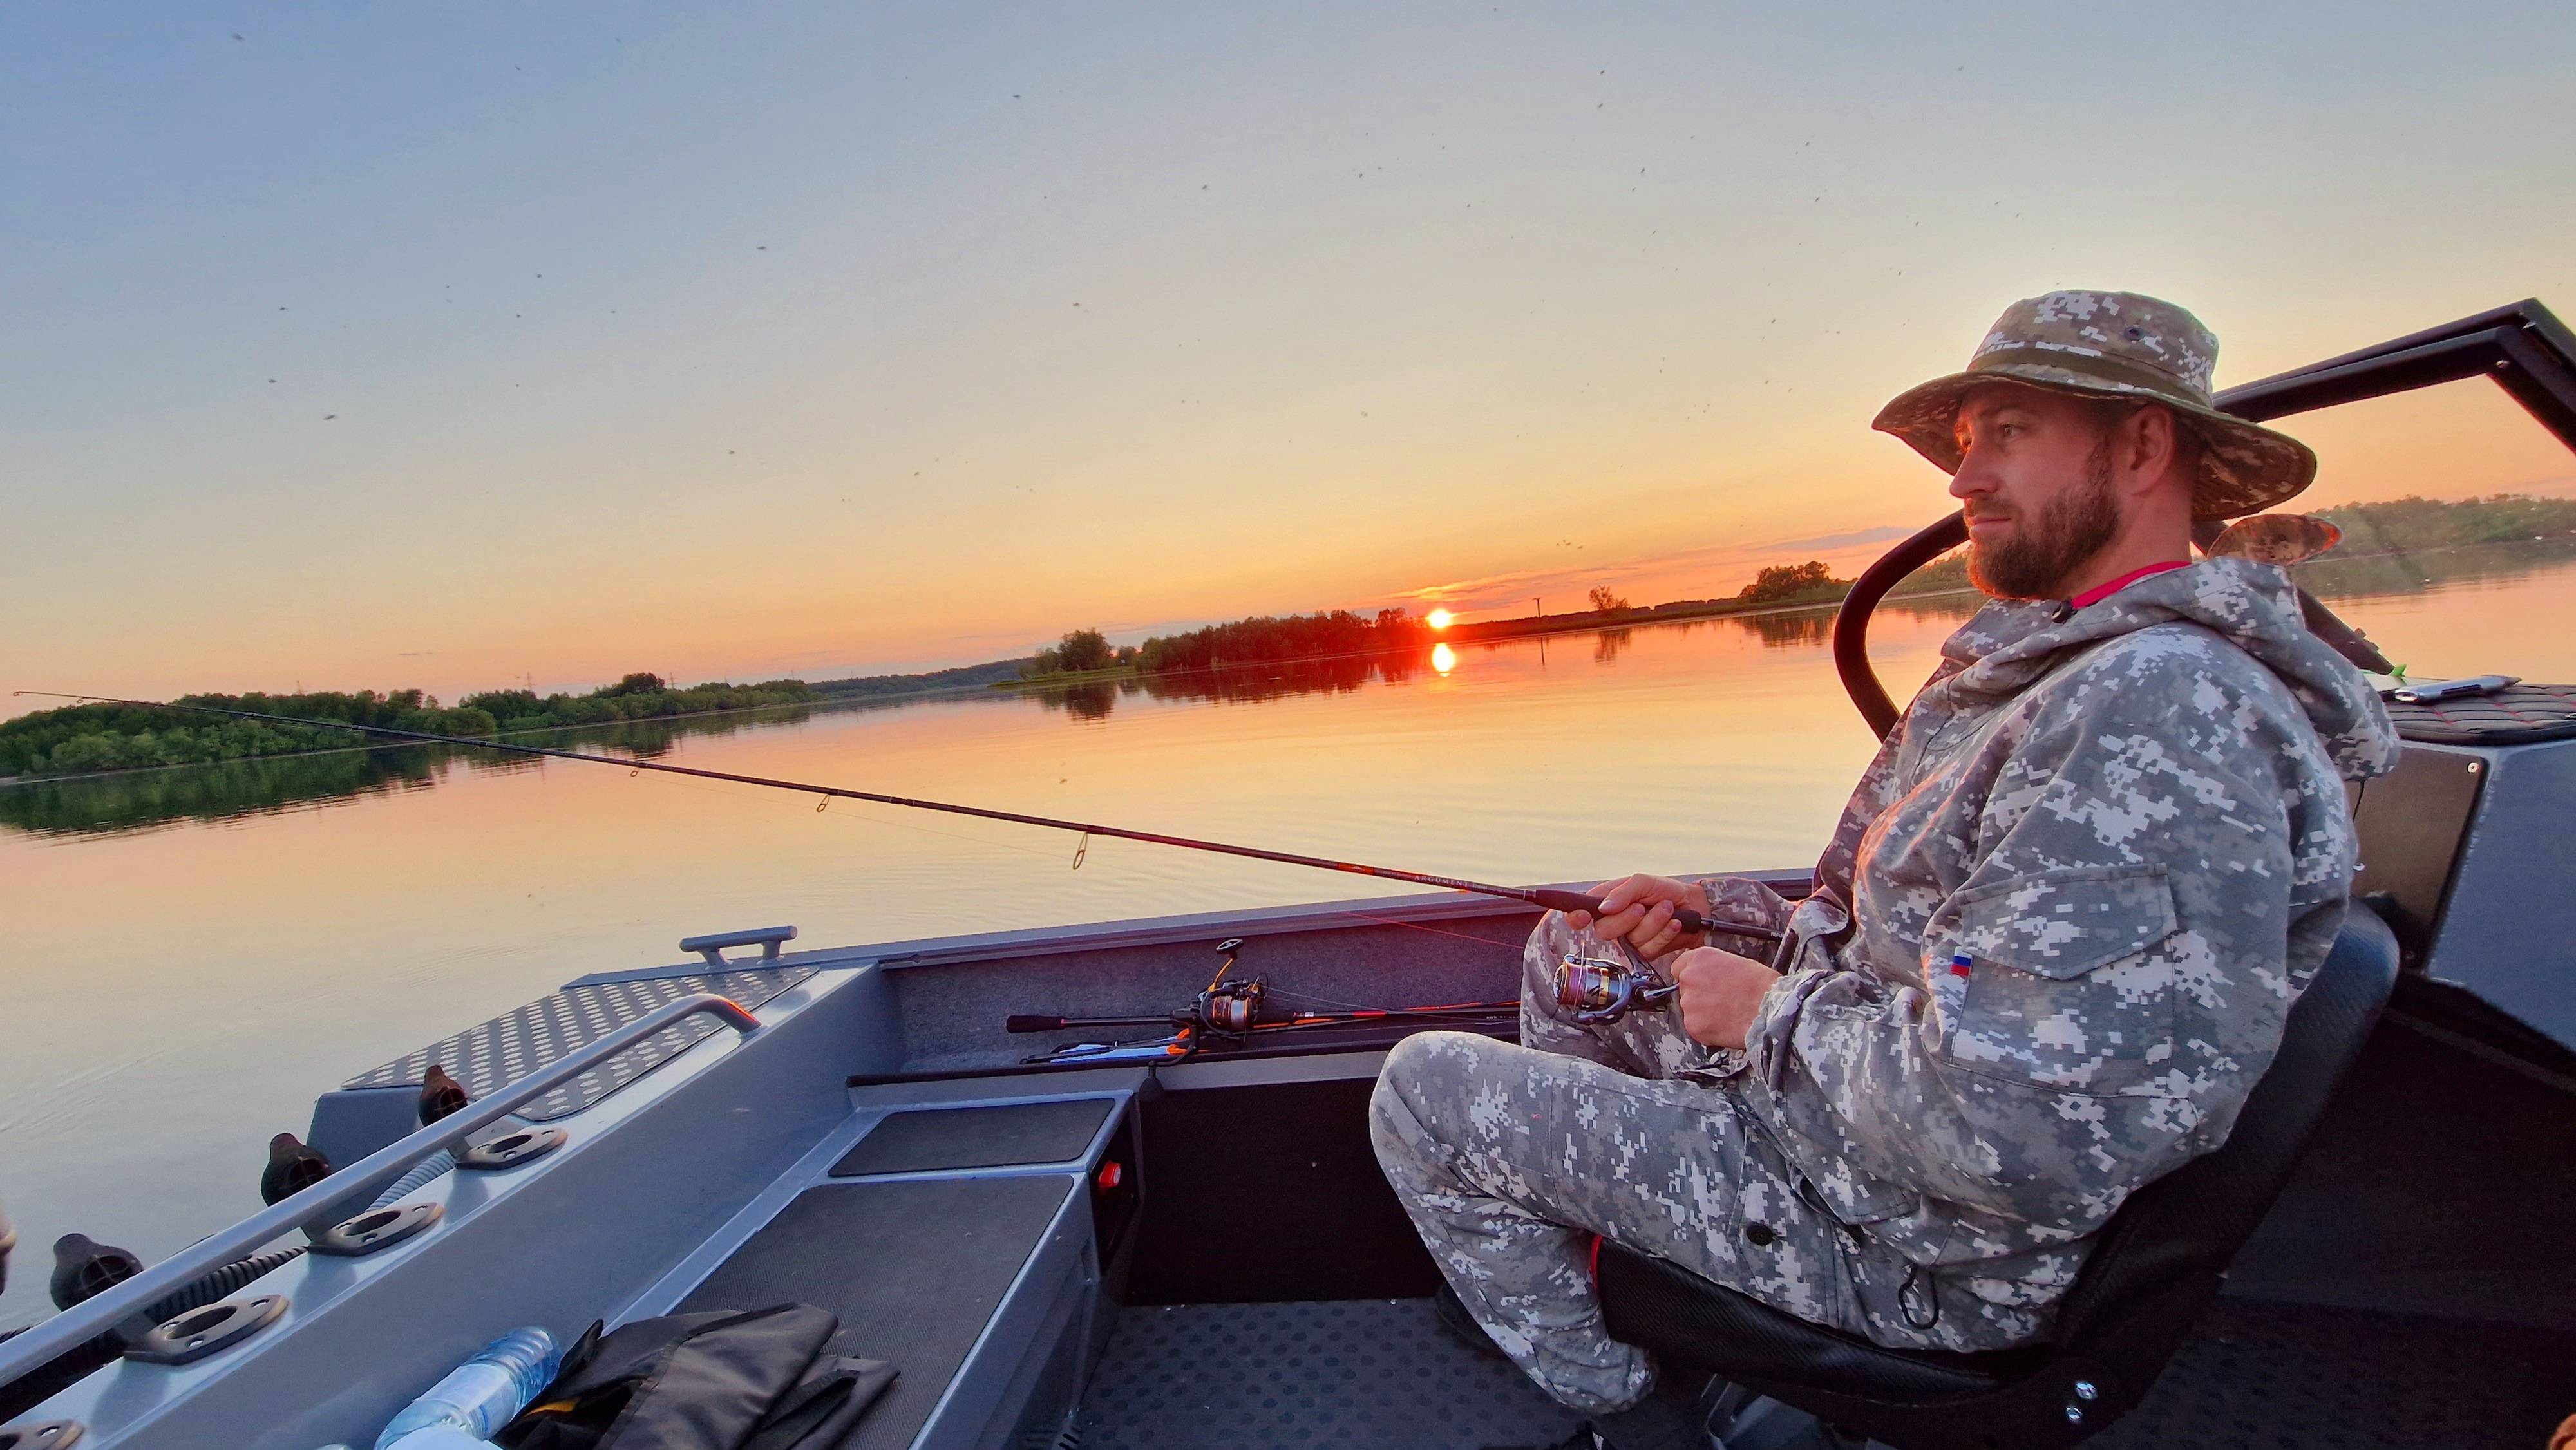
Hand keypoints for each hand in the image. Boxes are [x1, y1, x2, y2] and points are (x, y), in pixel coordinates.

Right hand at [1566, 874, 1707, 960]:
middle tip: (1642, 906)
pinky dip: (1665, 933)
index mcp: (1606, 903)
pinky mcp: (1646, 952)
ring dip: (1653, 922)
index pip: (1580, 914)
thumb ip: (1623, 892)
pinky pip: (1650, 948)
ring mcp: (1630, 940)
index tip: (1582, 916)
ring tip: (1667, 908)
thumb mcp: (1643, 882)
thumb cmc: (1665, 890)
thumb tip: (1604, 907)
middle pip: (1604, 931)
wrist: (1695, 905)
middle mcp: (1614, 923)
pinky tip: (1674, 923)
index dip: (1576, 917)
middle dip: (1627, 918)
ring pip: (1631, 940)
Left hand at [1672, 946, 1777, 1049]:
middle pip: (1685, 990)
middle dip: (1699, 997)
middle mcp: (1689, 978)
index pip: (1678, 967)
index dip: (1691, 978)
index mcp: (1700, 958)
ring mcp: (1689, 1003)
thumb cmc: (1762, 986)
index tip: (1700, 985)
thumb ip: (1714, 968)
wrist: (1770, 1010)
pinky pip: (1697, 1028)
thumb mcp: (1736, 963)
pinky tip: (1726, 1026)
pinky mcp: (1693, 1025)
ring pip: (1691, 1010)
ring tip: (1728, 1014)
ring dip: (1704, 1014)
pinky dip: (1708, 1030)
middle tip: (1721, 1002)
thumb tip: (1710, 977)